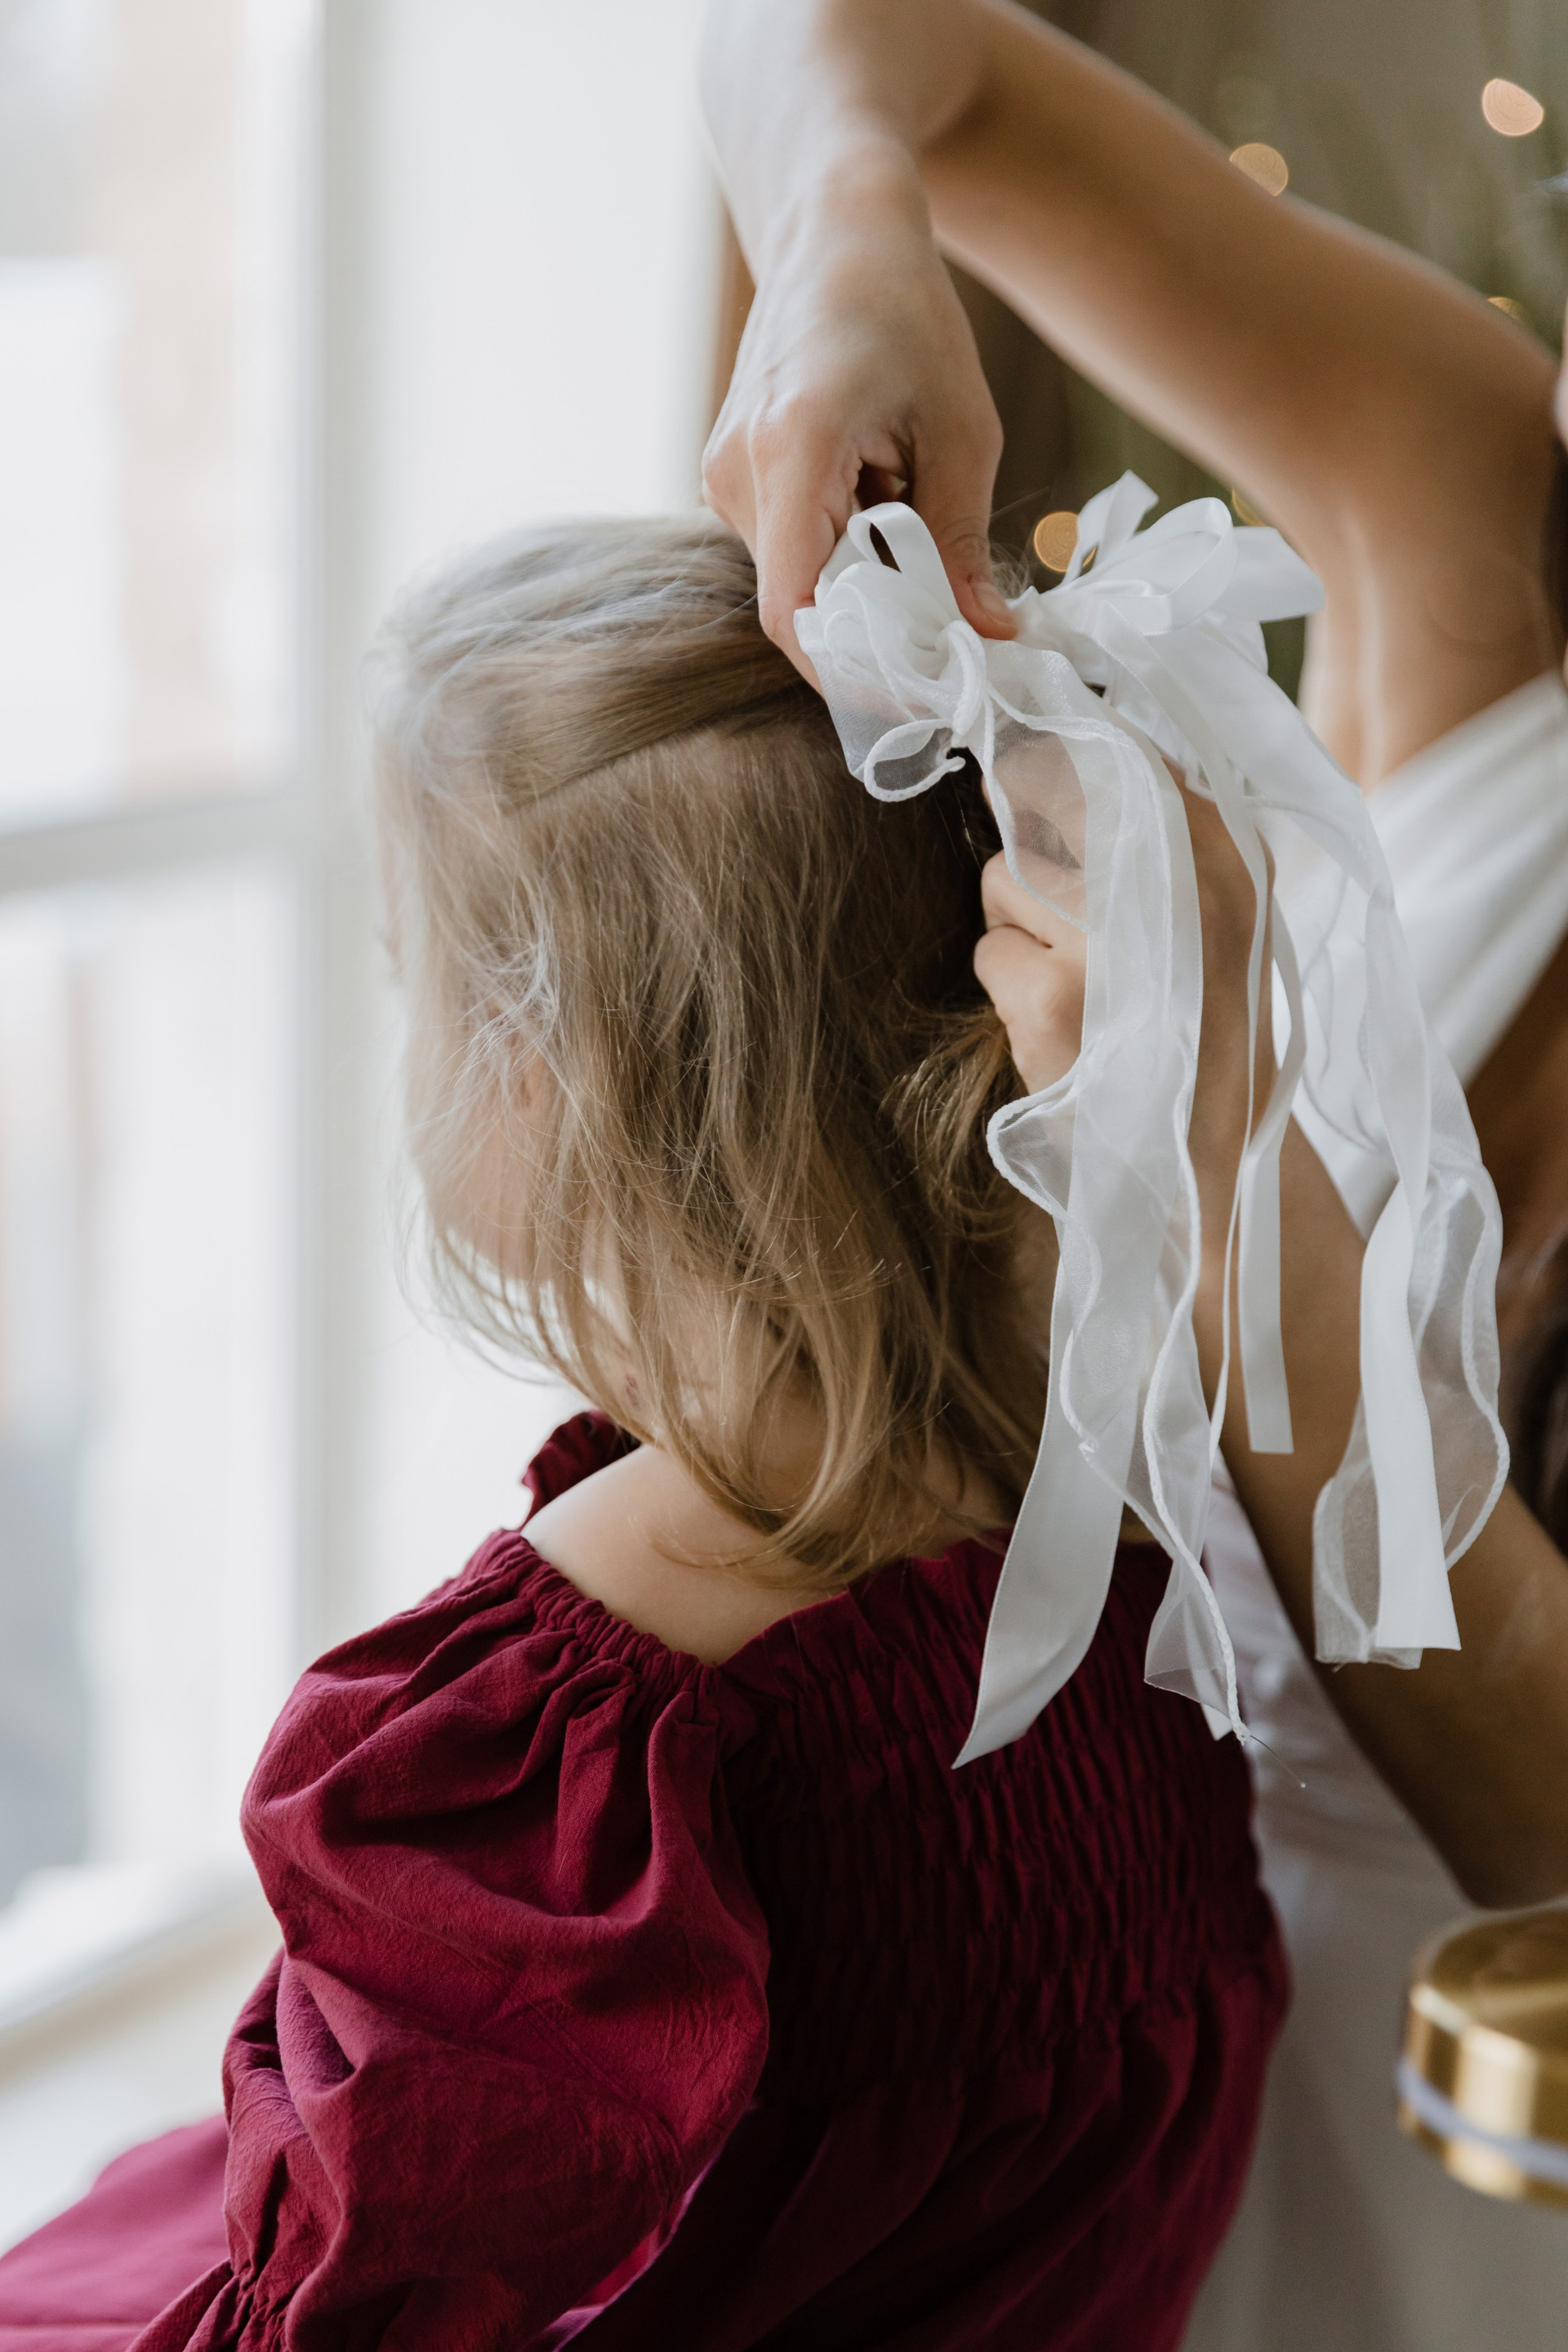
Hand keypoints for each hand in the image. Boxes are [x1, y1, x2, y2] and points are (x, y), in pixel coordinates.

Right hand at [702, 163, 1014, 682]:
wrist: (835, 229)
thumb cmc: (907, 312)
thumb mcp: (964, 432)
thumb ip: (964, 544)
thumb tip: (991, 638)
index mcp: (791, 449)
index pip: (796, 613)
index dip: (856, 671)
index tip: (926, 690)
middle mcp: (737, 473)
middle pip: (802, 606)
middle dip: (878, 632)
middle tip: (959, 631)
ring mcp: (723, 478)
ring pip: (797, 582)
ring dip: (865, 585)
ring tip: (922, 525)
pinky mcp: (730, 479)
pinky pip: (789, 550)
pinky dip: (844, 553)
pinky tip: (885, 503)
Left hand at [974, 786, 1269, 1256]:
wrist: (1210, 1160)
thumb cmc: (1207, 1028)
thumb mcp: (1225, 914)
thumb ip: (1170, 835)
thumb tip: (1063, 751)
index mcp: (1231, 855)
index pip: (1123, 753)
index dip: (1062, 757)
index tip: (1040, 773)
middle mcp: (1180, 883)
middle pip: (1050, 793)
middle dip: (1029, 833)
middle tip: (1050, 891)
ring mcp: (1110, 939)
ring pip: (1006, 875)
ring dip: (1017, 927)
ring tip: (1073, 982)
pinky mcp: (1051, 996)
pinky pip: (990, 948)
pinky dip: (1006, 985)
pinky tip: (1055, 1023)